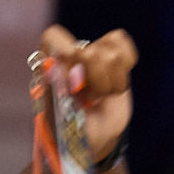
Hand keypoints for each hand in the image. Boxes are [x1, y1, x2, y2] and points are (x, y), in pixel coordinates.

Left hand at [38, 23, 135, 163]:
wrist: (98, 136)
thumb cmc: (74, 129)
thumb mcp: (61, 118)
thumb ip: (56, 91)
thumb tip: (56, 67)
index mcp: (49, 65)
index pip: (53, 37)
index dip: (67, 60)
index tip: (74, 86)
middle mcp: (70, 53)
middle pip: (89, 52)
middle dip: (95, 84)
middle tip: (88, 99)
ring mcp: (94, 51)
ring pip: (112, 53)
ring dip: (110, 85)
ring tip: (100, 96)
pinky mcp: (115, 53)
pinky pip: (124, 46)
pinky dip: (123, 72)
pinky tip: (114, 85)